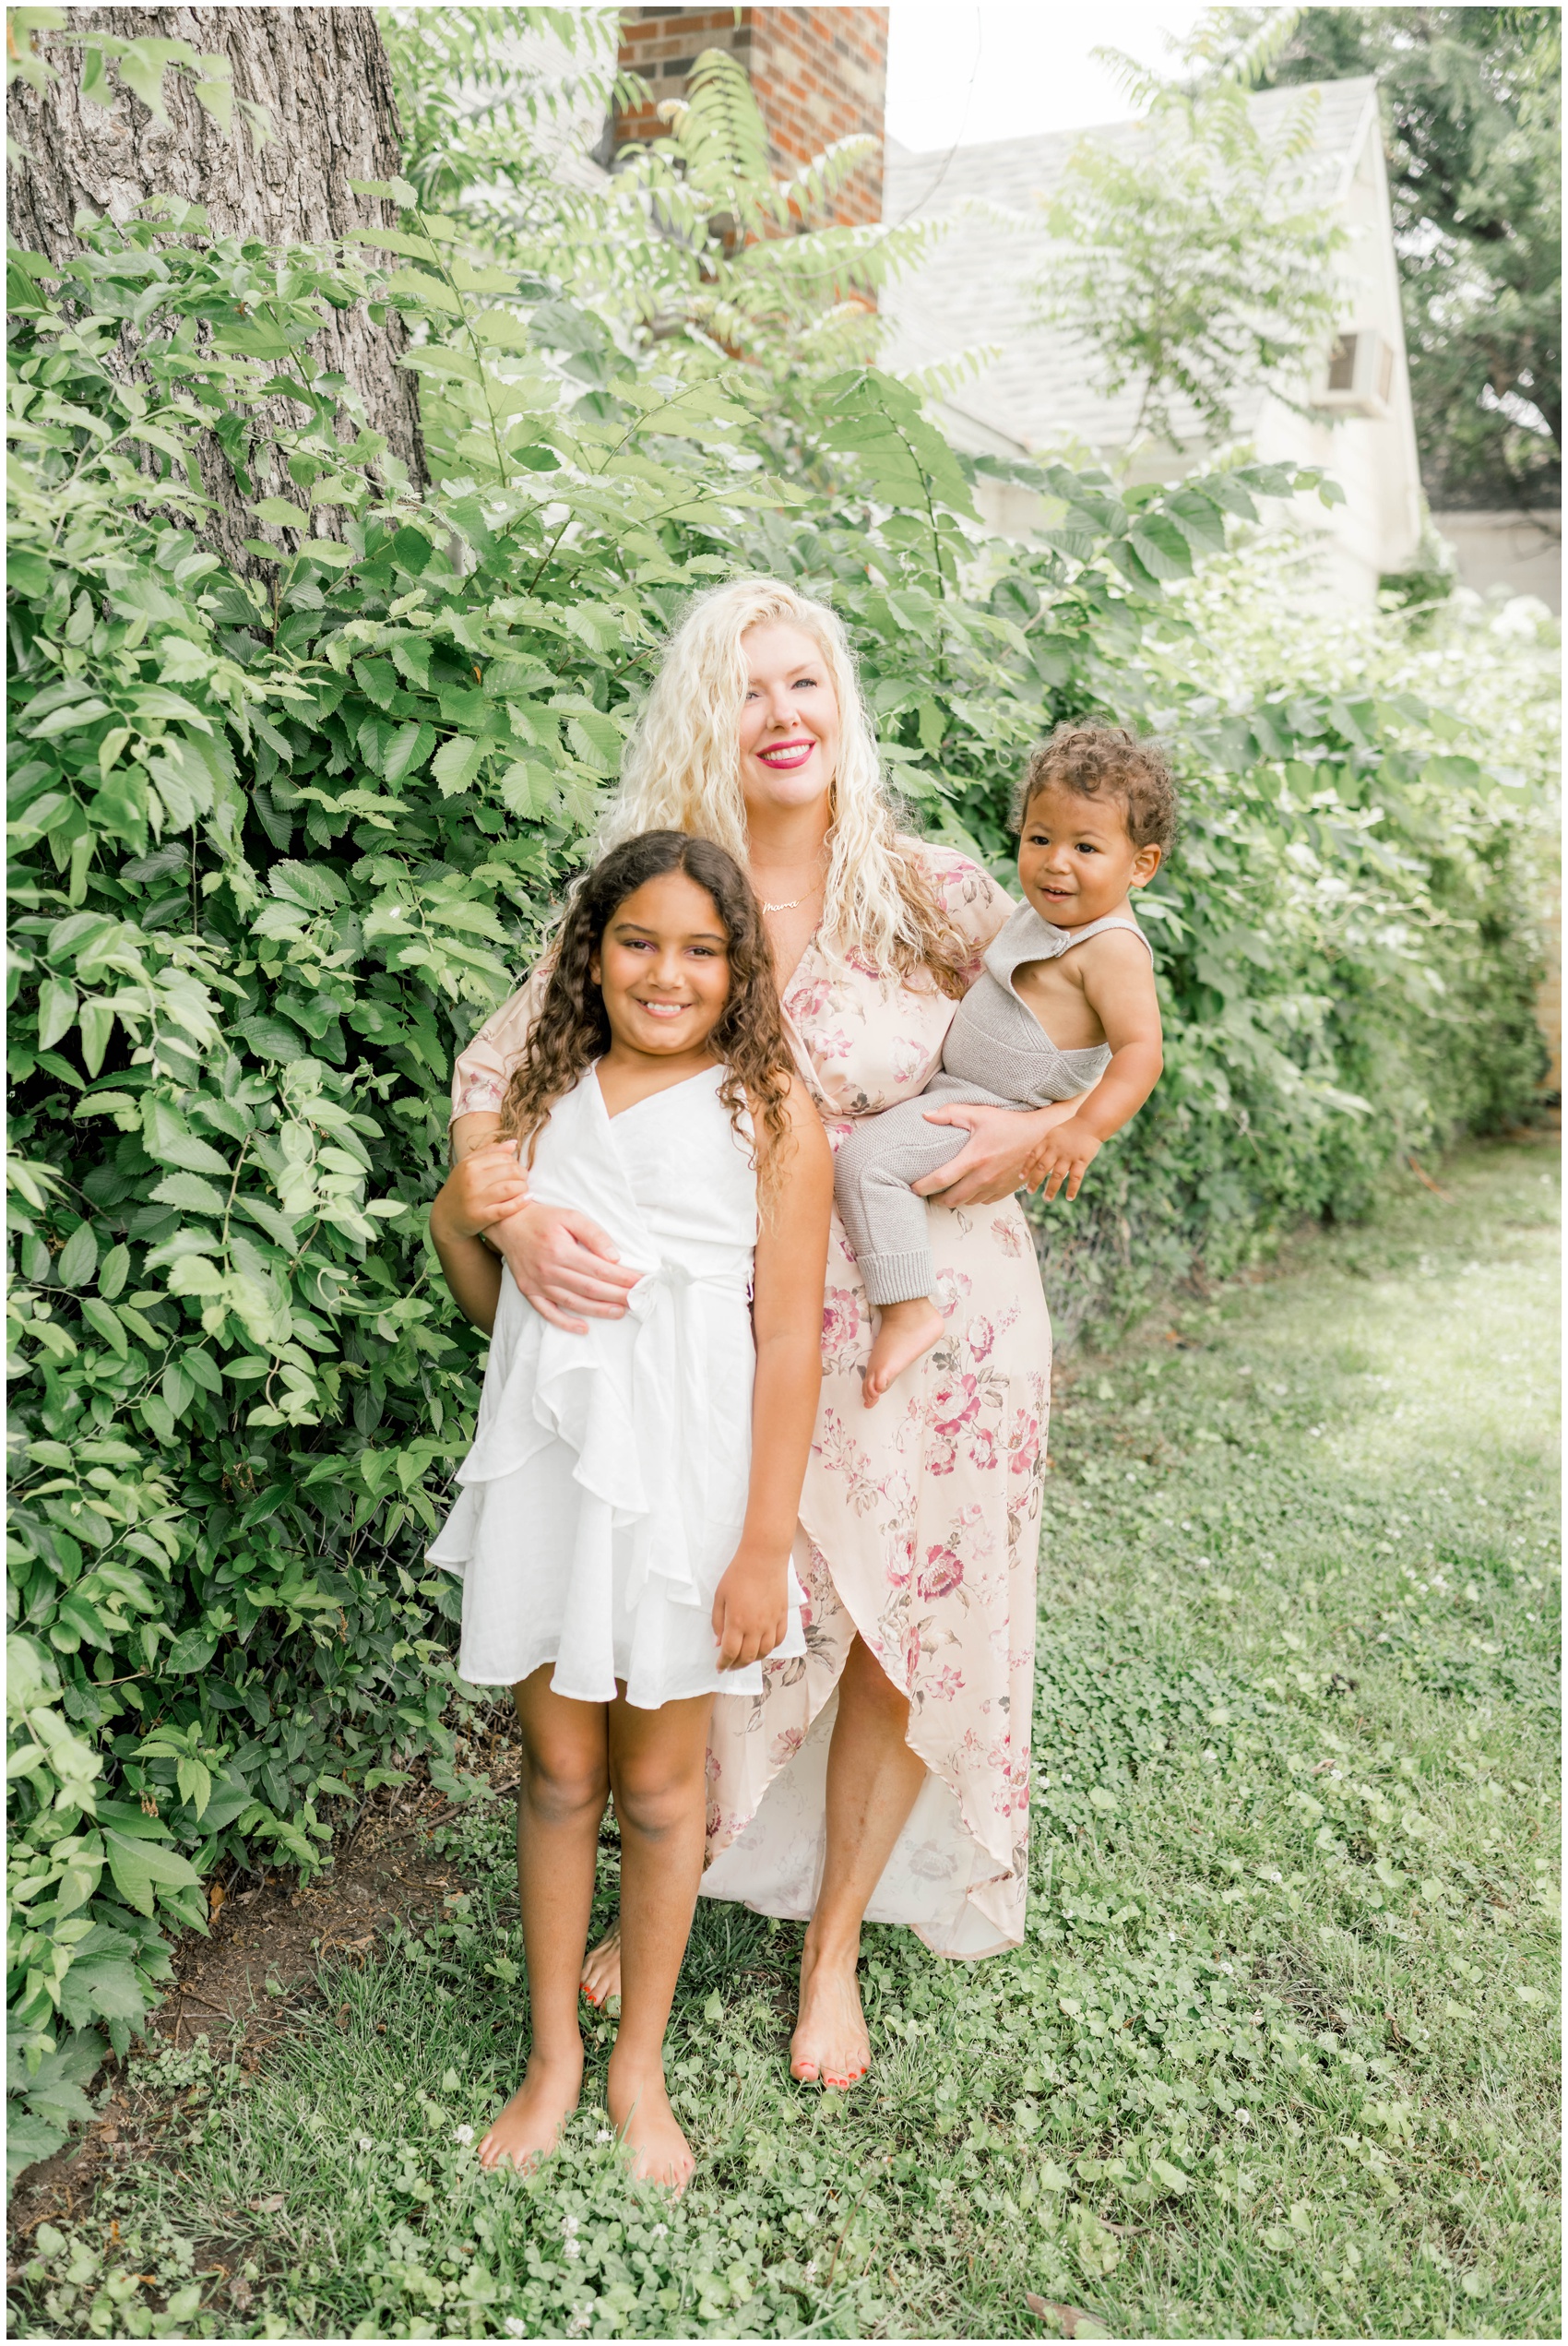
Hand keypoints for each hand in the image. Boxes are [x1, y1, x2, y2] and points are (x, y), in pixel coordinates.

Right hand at [430, 1139, 530, 1241]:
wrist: (444, 1217)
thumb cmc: (460, 1188)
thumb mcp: (468, 1166)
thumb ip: (490, 1152)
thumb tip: (513, 1143)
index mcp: (470, 1165)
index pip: (504, 1158)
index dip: (515, 1163)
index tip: (516, 1170)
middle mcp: (471, 1180)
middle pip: (510, 1171)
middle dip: (522, 1175)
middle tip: (523, 1180)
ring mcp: (475, 1199)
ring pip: (511, 1188)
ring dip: (523, 1188)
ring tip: (524, 1190)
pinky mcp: (480, 1217)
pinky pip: (506, 1209)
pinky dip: (520, 1203)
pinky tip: (527, 1200)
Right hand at [491, 1198, 641, 1333]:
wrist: (508, 1223)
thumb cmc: (543, 1219)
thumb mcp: (571, 1216)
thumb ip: (594, 1234)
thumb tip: (614, 1257)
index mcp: (561, 1250)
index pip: (599, 1269)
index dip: (622, 1278)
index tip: (640, 1282)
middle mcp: (548, 1270)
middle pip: (590, 1289)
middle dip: (617, 1296)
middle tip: (637, 1299)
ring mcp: (537, 1284)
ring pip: (573, 1303)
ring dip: (599, 1310)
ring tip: (619, 1312)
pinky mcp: (529, 1291)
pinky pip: (548, 1312)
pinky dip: (565, 1323)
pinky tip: (583, 1328)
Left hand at [711, 1547, 789, 1670]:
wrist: (763, 1558)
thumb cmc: (738, 1574)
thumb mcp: (720, 1597)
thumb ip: (718, 1622)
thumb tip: (719, 1643)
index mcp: (737, 1622)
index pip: (730, 1653)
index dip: (724, 1664)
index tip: (719, 1667)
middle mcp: (756, 1627)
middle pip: (747, 1656)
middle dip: (737, 1665)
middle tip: (730, 1665)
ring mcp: (772, 1622)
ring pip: (764, 1652)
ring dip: (754, 1659)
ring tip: (745, 1658)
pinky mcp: (782, 1616)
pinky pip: (779, 1640)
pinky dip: (770, 1648)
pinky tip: (763, 1647)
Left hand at [910, 1097, 1081, 1208]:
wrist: (1041, 1137)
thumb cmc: (1008, 1123)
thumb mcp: (980, 1114)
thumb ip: (951, 1114)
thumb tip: (926, 1115)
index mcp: (974, 1159)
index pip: (941, 1179)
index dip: (923, 1186)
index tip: (913, 1188)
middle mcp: (984, 1177)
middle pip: (952, 1199)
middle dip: (937, 1199)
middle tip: (928, 1194)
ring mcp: (995, 1186)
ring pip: (968, 1203)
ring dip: (955, 1200)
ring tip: (946, 1193)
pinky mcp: (1005, 1191)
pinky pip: (983, 1202)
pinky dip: (973, 1199)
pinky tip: (968, 1190)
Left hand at [1028, 1115, 1101, 1201]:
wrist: (1090, 1122)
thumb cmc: (1069, 1130)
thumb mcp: (1052, 1135)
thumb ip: (1040, 1146)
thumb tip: (1025, 1156)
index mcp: (1048, 1142)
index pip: (1034, 1156)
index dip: (1027, 1167)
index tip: (1021, 1178)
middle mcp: (1056, 1150)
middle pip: (1043, 1167)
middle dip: (1035, 1180)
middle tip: (1030, 1192)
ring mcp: (1069, 1156)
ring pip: (1058, 1175)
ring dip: (1051, 1188)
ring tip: (1047, 1198)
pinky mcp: (1082, 1160)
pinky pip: (1076, 1177)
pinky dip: (1072, 1188)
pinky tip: (1069, 1198)